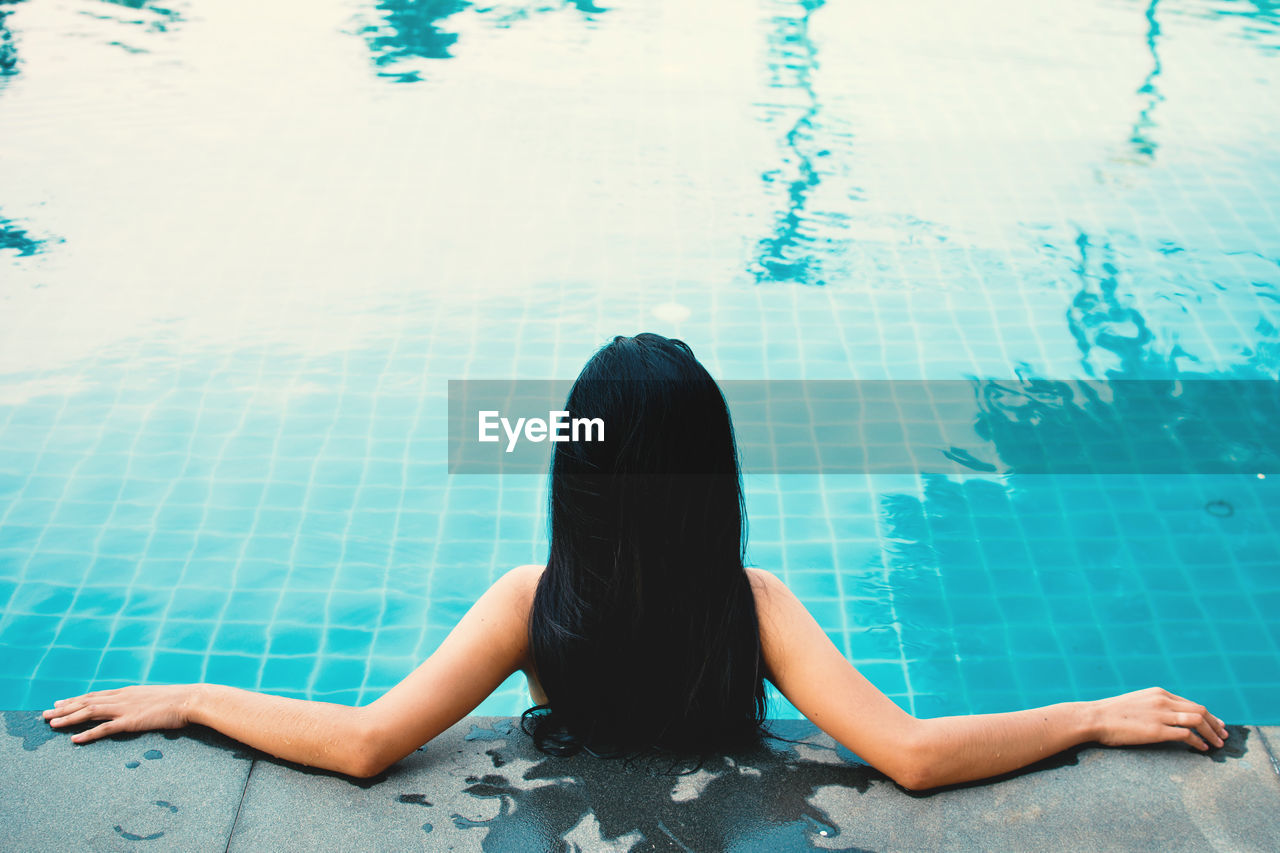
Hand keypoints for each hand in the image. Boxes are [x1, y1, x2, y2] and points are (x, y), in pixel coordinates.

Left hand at [42, 685, 198, 743]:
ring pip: (90, 712)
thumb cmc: (179, 700)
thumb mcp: (157, 698)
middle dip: (64, 708)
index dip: (76, 699)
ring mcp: (125, 708)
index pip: (95, 695)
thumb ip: (144, 703)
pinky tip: (74, 739)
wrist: (191, 699)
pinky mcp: (131, 721)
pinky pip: (104, 729)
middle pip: (87, 701)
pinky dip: (87, 734)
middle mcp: (122, 697)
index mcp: (128, 692)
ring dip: (69, 718)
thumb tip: (142, 709)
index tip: (60, 702)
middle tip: (46, 713)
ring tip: (52, 724)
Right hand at [1090, 686, 1226, 750]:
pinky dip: (1199, 742)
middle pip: (1200, 710)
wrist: (1094, 717)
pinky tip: (1202, 749)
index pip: (1191, 703)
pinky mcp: (1157, 731)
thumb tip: (1164, 717)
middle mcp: (1163, 701)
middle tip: (1224, 735)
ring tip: (1218, 744)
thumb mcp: (1136, 702)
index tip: (1216, 724)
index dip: (1208, 715)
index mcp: (1158, 693)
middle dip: (1216, 724)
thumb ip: (1153, 706)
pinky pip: (1187, 735)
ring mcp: (1161, 715)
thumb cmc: (1111, 714)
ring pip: (1198, 720)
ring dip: (1212, 733)